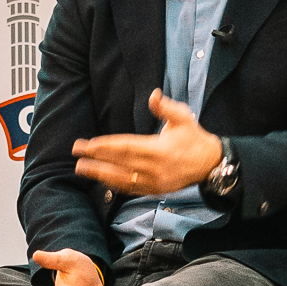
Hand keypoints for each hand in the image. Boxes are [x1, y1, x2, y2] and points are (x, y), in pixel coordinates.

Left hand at [73, 91, 223, 197]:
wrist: (210, 164)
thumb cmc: (194, 138)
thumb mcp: (183, 118)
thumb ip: (166, 107)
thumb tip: (153, 94)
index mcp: (159, 150)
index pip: (126, 148)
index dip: (106, 147)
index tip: (89, 144)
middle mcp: (154, 168)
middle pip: (119, 164)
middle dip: (96, 159)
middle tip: (76, 154)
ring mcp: (154, 182)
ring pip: (121, 179)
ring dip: (100, 174)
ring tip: (81, 168)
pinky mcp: (155, 190)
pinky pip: (130, 189)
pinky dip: (114, 184)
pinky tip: (101, 179)